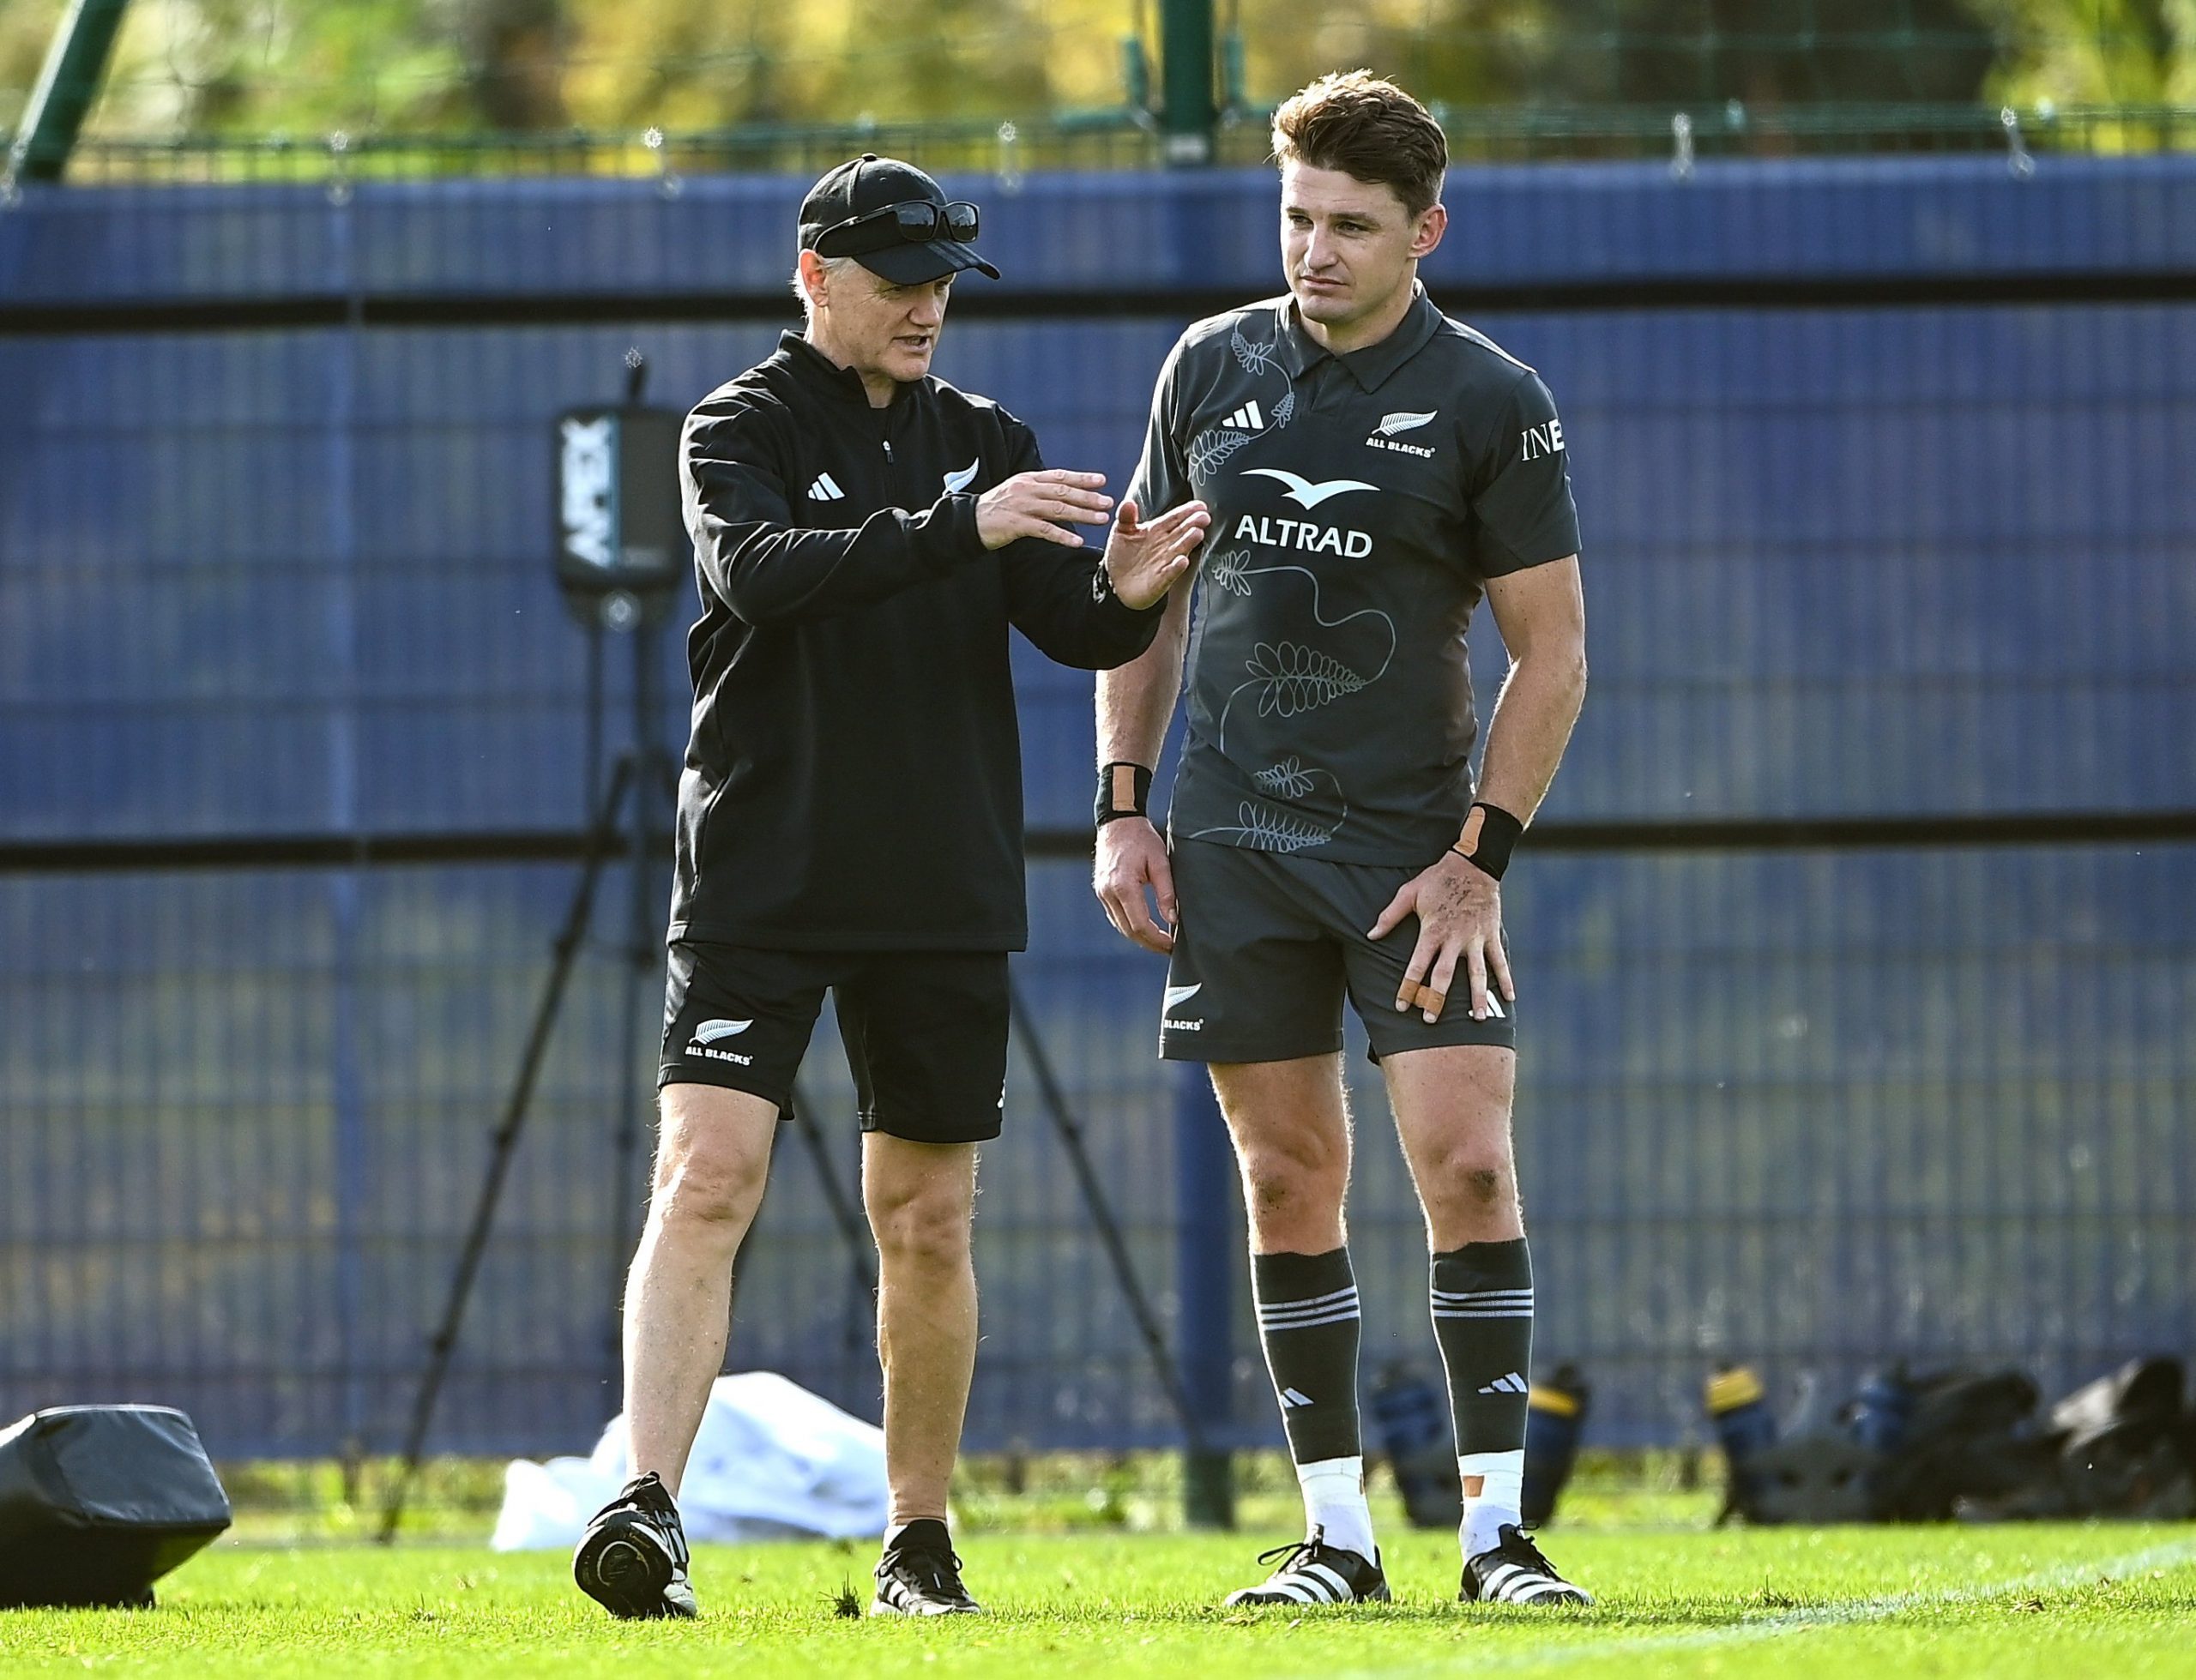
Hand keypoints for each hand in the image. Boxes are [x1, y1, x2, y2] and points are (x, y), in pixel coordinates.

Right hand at [976, 469, 1113, 549]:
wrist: (969, 521)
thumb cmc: (998, 508)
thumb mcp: (1018, 491)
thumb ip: (1039, 489)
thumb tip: (1065, 490)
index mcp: (1028, 479)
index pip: (1060, 476)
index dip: (1081, 478)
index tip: (1102, 480)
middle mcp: (1027, 489)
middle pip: (1063, 492)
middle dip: (1088, 497)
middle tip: (1108, 502)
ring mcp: (1021, 506)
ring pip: (1058, 509)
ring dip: (1082, 515)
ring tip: (1101, 519)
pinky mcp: (1016, 525)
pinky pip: (1044, 530)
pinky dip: (1062, 536)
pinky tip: (1077, 542)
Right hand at [1093, 817, 1176, 952]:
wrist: (1118, 822)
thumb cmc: (1142, 839)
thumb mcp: (1160, 861)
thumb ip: (1167, 892)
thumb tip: (1173, 919)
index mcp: (1123, 885)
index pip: (1139, 924)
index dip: (1156, 939)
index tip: (1172, 945)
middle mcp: (1108, 892)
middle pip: (1128, 931)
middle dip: (1149, 943)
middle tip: (1168, 949)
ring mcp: (1102, 892)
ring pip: (1120, 926)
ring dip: (1139, 937)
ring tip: (1159, 942)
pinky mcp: (1101, 891)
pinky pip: (1115, 916)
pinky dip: (1129, 926)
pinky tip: (1144, 929)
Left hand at [1101, 498, 1210, 609]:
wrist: (1114, 585)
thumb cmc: (1122, 557)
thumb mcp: (1121, 532)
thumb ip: (1126, 517)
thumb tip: (1128, 502)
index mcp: (1157, 531)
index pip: (1174, 518)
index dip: (1186, 511)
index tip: (1199, 506)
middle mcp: (1164, 546)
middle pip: (1181, 532)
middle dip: (1193, 524)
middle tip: (1204, 517)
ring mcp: (1164, 563)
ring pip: (1179, 550)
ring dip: (1188, 542)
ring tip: (1197, 533)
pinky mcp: (1160, 581)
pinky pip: (1170, 573)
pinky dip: (1176, 568)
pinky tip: (1182, 561)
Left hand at [1368, 852, 1514, 1023]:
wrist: (1474, 864)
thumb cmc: (1437, 879)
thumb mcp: (1409, 893)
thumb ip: (1389, 916)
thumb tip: (1370, 935)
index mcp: (1432, 931)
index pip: (1417, 965)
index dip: (1408, 986)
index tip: (1401, 1006)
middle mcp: (1455, 939)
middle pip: (1444, 975)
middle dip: (1437, 999)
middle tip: (1430, 1020)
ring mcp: (1475, 939)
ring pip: (1477, 973)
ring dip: (1477, 997)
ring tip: (1477, 1019)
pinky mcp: (1491, 935)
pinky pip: (1499, 961)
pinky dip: (1505, 979)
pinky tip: (1510, 998)